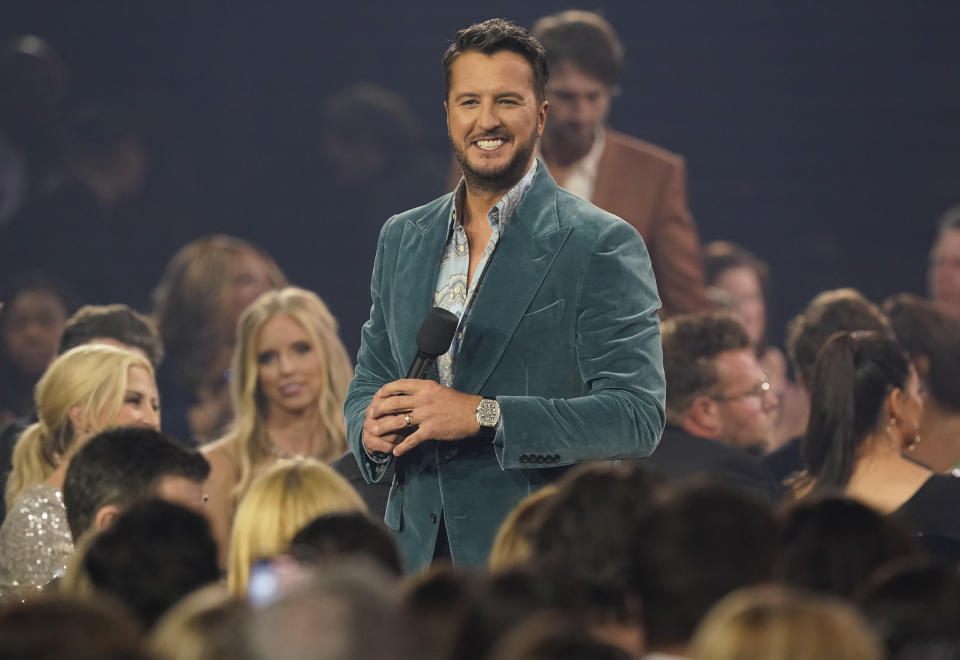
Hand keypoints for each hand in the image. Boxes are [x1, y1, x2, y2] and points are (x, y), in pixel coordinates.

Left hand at [364, 379, 481, 456]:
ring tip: (375, 432)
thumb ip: (423, 391)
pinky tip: (396, 451)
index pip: (399, 385)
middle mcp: (423, 399)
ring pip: (398, 421)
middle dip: (379, 409)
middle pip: (394, 403)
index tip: (377, 396)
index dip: (385, 391)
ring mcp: (426, 415)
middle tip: (370, 415)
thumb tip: (407, 394)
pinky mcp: (431, 430)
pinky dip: (402, 447)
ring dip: (384, 427)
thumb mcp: (438, 390)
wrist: (474, 413)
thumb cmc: (457, 402)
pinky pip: (412, 439)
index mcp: (425, 387)